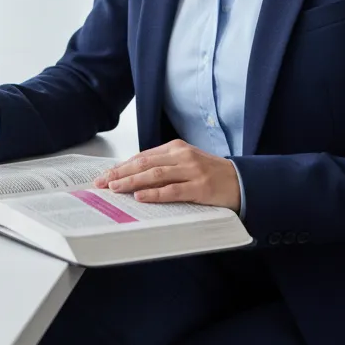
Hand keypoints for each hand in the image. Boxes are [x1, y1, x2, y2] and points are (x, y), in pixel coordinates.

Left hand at [93, 140, 240, 210]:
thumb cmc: (211, 174)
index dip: (122, 166)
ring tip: (115, 188)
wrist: (242, 181)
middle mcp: (182, 156)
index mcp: (176, 148)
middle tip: (102, 183)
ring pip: (155, 175)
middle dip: (120, 173)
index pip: (142, 156)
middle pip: (144, 164)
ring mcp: (191, 171)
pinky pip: (172, 191)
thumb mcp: (186, 163)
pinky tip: (141, 196)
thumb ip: (164, 166)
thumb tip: (134, 176)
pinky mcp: (200, 187)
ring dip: (132, 182)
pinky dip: (154, 194)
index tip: (105, 175)